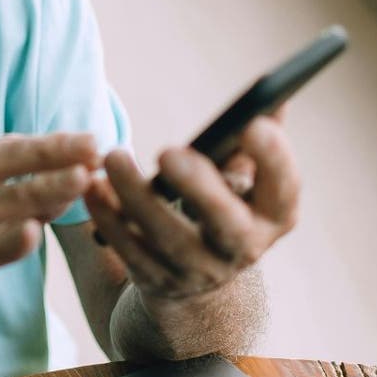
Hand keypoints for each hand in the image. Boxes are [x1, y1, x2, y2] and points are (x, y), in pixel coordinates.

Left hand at [84, 114, 298, 300]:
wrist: (197, 275)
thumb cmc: (223, 203)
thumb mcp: (246, 177)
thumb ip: (257, 140)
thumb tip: (274, 95)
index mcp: (273, 216)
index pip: (283, 189)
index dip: (274, 159)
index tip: (252, 124)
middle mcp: (243, 249)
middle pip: (226, 223)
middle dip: (198, 187)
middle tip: (167, 151)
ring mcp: (199, 271)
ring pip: (168, 238)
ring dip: (137, 196)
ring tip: (114, 156)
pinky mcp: (157, 281)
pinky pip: (130, 251)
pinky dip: (109, 219)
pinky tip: (92, 187)